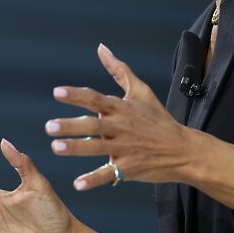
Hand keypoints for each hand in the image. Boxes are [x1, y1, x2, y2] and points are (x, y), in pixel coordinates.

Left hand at [48, 43, 192, 189]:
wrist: (183, 149)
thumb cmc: (159, 119)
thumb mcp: (142, 92)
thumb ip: (119, 70)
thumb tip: (101, 48)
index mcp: (123, 108)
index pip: (97, 99)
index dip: (77, 96)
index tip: (57, 93)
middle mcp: (122, 127)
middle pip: (94, 125)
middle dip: (72, 126)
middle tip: (50, 127)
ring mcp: (126, 148)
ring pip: (98, 148)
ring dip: (77, 149)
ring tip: (56, 148)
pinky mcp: (129, 168)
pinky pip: (109, 175)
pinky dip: (94, 179)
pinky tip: (78, 184)